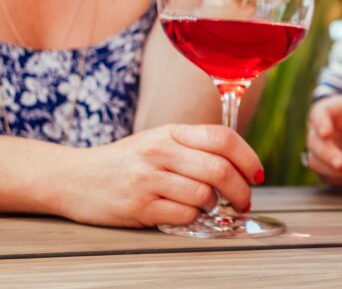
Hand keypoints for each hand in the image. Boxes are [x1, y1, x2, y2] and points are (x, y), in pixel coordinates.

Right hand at [58, 124, 262, 227]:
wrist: (74, 178)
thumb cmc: (127, 161)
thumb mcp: (160, 141)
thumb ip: (197, 146)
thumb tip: (242, 164)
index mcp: (171, 132)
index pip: (223, 138)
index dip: (249, 157)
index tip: (258, 174)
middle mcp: (160, 152)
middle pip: (219, 169)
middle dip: (241, 190)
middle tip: (244, 200)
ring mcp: (148, 180)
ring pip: (204, 194)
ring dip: (214, 205)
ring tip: (207, 205)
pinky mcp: (139, 207)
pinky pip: (184, 215)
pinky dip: (194, 218)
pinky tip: (186, 213)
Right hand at [305, 90, 341, 185]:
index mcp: (323, 113)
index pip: (318, 117)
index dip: (321, 125)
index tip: (327, 133)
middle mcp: (316, 134)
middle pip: (316, 145)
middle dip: (329, 156)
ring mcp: (318, 153)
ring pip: (318, 165)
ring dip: (336, 173)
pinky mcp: (325, 168)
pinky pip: (328, 178)